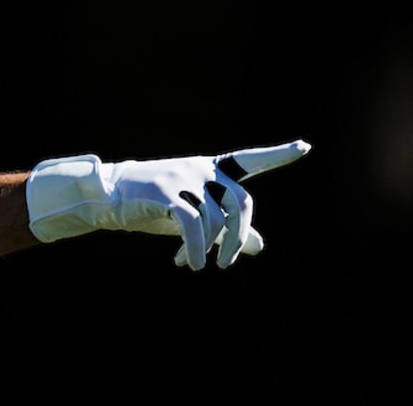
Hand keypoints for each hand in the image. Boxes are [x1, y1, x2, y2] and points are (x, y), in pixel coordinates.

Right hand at [26, 140, 310, 269]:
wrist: (108, 198)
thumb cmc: (151, 207)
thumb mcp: (193, 216)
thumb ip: (226, 228)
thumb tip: (259, 247)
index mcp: (208, 169)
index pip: (248, 161)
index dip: (277, 155)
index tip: (305, 147)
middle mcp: (200, 169)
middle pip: (241, 202)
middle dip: (239, 235)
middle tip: (228, 263)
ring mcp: (183, 178)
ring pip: (215, 219)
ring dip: (209, 249)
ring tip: (193, 265)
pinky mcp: (165, 192)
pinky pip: (192, 226)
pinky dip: (193, 249)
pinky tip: (187, 263)